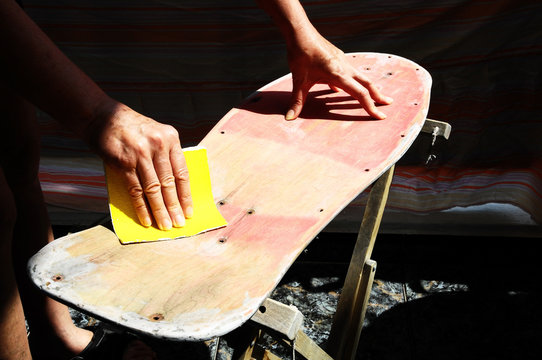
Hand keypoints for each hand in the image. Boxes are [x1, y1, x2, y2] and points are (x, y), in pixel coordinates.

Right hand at [88, 101, 191, 229]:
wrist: (102, 116)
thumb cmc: (132, 129)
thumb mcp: (155, 135)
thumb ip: (166, 156)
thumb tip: (174, 188)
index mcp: (171, 138)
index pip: (182, 172)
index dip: (186, 194)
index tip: (188, 210)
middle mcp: (158, 145)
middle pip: (169, 182)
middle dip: (174, 206)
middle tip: (178, 223)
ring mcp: (140, 154)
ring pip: (153, 188)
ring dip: (160, 210)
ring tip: (165, 225)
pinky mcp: (124, 162)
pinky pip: (135, 189)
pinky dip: (141, 207)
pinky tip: (146, 219)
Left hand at [285, 33, 392, 119]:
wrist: (300, 32)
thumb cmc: (300, 54)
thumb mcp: (299, 80)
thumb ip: (297, 101)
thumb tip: (289, 118)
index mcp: (338, 74)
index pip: (360, 94)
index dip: (370, 106)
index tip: (379, 116)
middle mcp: (345, 67)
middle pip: (367, 83)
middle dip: (378, 96)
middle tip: (388, 105)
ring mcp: (342, 61)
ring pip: (360, 76)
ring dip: (368, 87)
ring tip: (374, 96)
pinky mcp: (338, 57)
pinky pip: (350, 72)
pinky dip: (354, 81)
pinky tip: (343, 88)